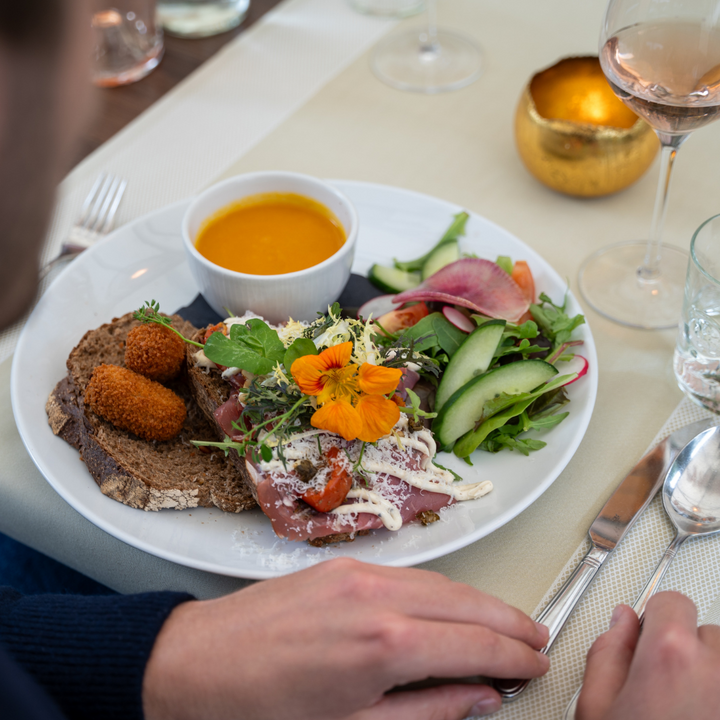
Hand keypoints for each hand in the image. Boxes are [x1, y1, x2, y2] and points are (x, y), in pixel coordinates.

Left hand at [143, 558, 548, 719]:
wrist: (198, 662)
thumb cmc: (264, 710)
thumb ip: (429, 712)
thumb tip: (480, 698)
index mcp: (384, 646)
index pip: (475, 645)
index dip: (514, 657)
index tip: (536, 666)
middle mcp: (377, 596)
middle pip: (468, 603)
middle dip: (511, 622)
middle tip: (536, 641)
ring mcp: (359, 571)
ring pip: (444, 582)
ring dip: (481, 602)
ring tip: (505, 624)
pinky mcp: (343, 563)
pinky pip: (411, 573)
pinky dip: (444, 589)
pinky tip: (452, 605)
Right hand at [577, 591, 719, 719]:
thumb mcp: (597, 705)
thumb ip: (607, 652)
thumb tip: (620, 622)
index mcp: (670, 655)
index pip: (672, 601)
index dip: (653, 615)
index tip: (646, 629)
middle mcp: (713, 670)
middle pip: (702, 632)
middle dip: (682, 648)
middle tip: (660, 680)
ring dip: (706, 671)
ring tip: (682, 701)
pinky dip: (714, 693)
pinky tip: (696, 711)